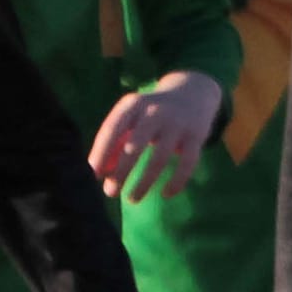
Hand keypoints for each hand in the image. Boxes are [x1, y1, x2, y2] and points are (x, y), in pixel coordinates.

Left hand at [89, 69, 224, 203]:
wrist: (192, 92)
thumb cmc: (150, 114)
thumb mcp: (130, 119)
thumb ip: (113, 143)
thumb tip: (99, 174)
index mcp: (133, 105)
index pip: (113, 128)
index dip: (101, 152)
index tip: (94, 174)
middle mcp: (155, 111)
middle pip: (134, 146)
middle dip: (121, 172)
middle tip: (110, 192)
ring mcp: (178, 123)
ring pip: (159, 158)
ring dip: (144, 183)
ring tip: (132, 198)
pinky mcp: (197, 135)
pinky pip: (188, 163)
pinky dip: (176, 182)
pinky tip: (166, 194)